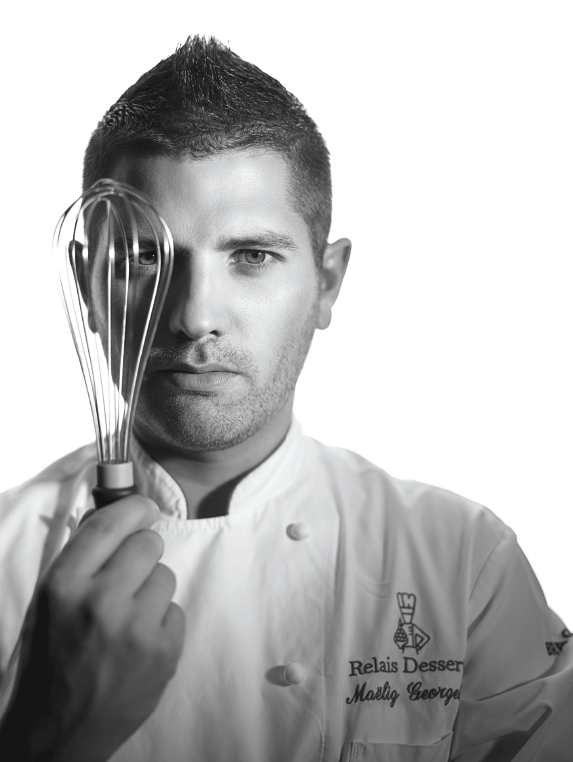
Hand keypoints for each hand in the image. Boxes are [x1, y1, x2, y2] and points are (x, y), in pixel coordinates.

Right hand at [0, 496, 184, 761]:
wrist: (64, 726)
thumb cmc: (58, 655)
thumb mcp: (54, 601)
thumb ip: (84, 558)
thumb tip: (118, 512)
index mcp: (65, 584)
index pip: (110, 524)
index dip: (134, 508)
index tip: (145, 508)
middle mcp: (100, 601)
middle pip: (148, 543)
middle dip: (144, 553)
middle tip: (130, 576)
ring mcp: (135, 628)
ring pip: (166, 575)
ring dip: (153, 591)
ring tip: (131, 617)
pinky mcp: (163, 651)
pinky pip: (177, 610)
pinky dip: (163, 623)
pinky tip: (142, 642)